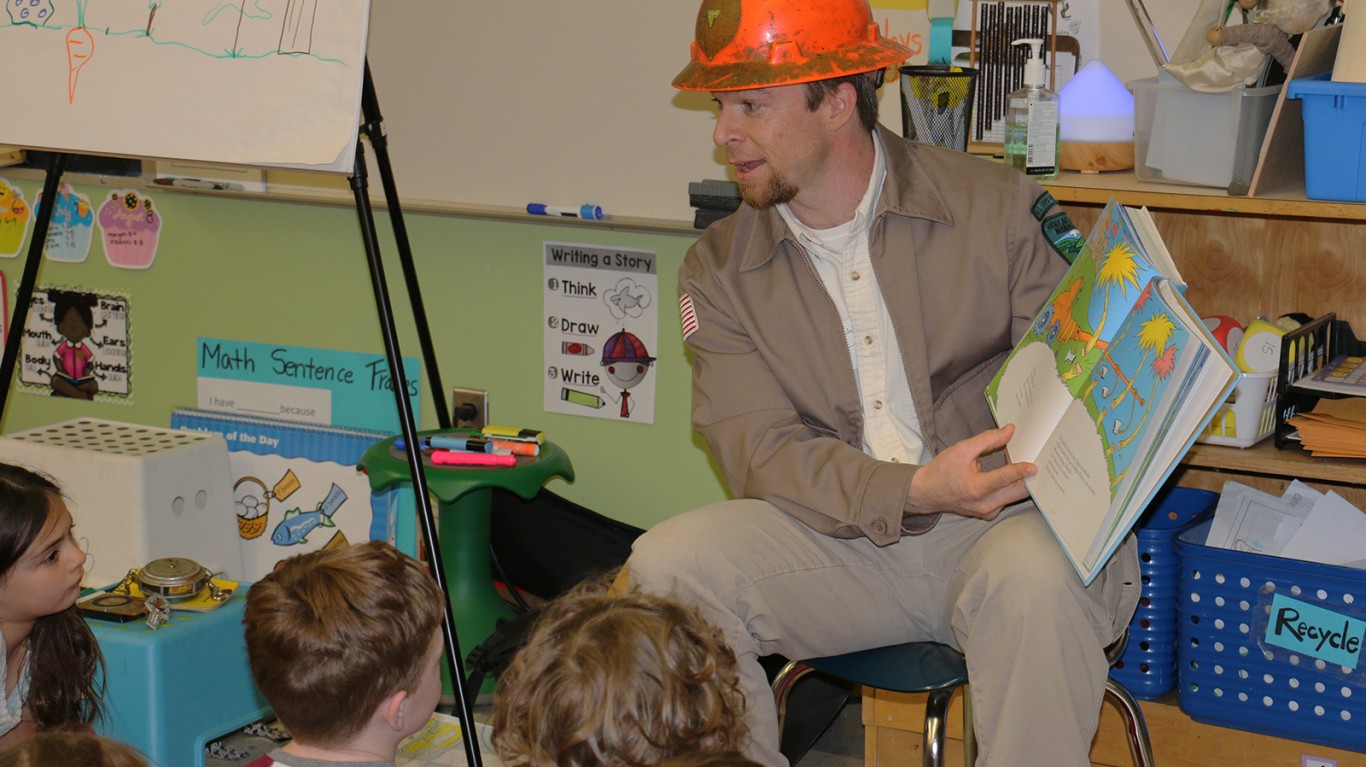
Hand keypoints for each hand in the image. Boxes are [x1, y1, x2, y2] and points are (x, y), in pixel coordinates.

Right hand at [906, 425, 1035, 520]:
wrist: (927, 493)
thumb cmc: (942, 470)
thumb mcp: (962, 450)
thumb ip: (987, 440)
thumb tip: (1010, 431)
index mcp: (976, 488)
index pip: (1005, 479)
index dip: (1021, 471)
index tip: (1035, 466)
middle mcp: (985, 504)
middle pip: (1017, 492)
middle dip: (1029, 478)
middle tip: (1040, 462)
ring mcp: (988, 511)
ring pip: (1014, 496)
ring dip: (1022, 482)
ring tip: (1027, 466)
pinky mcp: (989, 513)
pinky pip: (1007, 499)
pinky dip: (1012, 487)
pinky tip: (1013, 476)